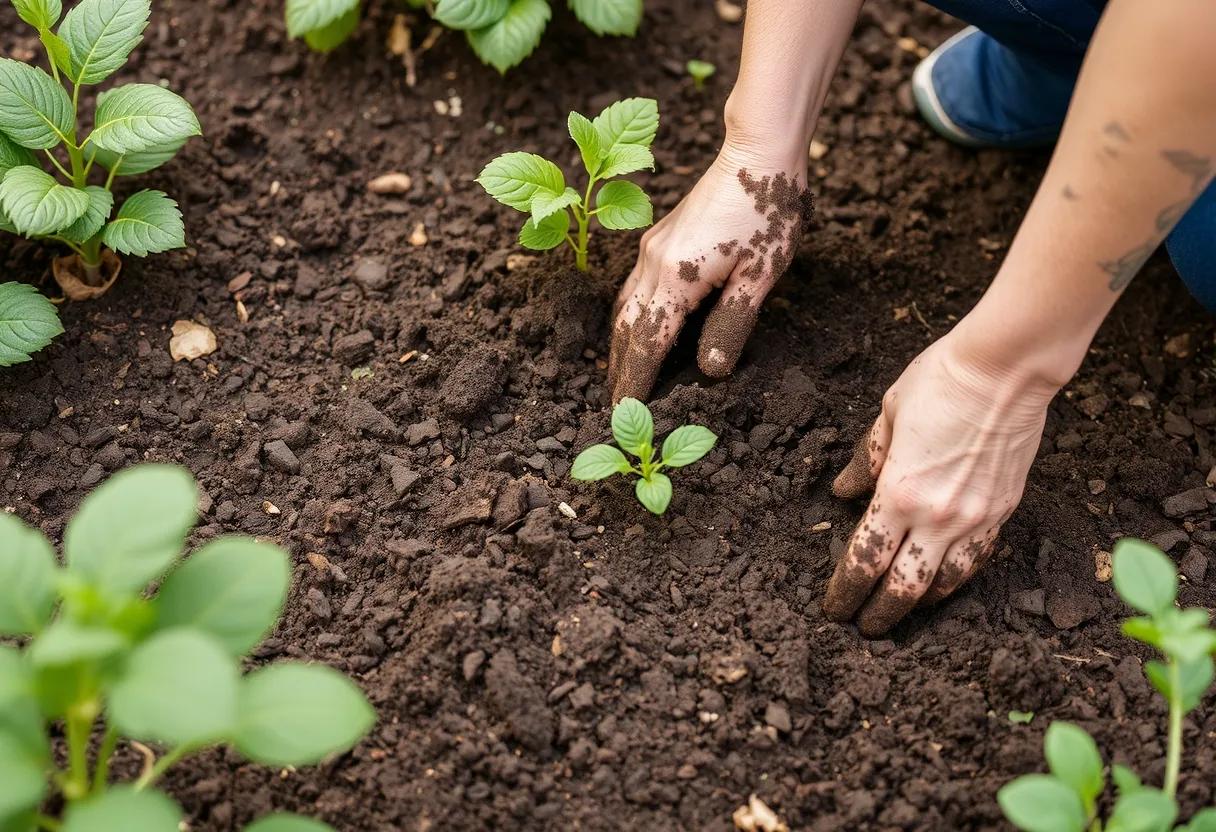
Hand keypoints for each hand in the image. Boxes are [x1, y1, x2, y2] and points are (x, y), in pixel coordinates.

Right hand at [608, 144, 812, 401]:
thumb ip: (732, 324)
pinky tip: (639, 330)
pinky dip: (630, 319)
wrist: (758, 151)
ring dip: (621, 346)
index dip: (636, 383)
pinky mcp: (657, 239)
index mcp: (676, 277)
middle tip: (619, 411)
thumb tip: (709, 370)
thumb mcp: (760, 275)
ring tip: (622, 379)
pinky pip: (632, 289)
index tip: (626, 416)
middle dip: (620, 372)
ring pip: (623, 309)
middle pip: (626, 330)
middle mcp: (652, 263)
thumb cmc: (768, 209)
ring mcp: (651, 249)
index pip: (647, 344)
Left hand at [822, 327, 1063, 636]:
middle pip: (903, 589)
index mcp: (899, 494)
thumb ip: (865, 462)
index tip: (834, 609)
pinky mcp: (1003, 512)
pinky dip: (954, 579)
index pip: (865, 560)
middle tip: (863, 628)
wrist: (1007, 370)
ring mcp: (975, 519)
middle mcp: (937, 517)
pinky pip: (976, 561)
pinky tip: (941, 582)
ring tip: (900, 609)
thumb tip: (843, 493)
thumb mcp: (886, 416)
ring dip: (918, 603)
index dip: (846, 591)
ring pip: (944, 584)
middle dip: (878, 614)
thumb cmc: (941, 382)